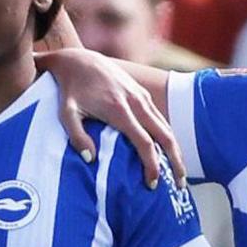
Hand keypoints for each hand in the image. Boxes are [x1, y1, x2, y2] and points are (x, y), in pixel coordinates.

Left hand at [36, 47, 185, 188]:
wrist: (78, 60)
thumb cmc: (69, 90)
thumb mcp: (66, 113)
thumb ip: (77, 136)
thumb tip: (91, 159)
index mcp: (119, 110)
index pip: (145, 142)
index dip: (152, 165)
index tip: (153, 184)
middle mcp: (136, 102)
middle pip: (165, 136)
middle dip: (176, 162)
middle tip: (180, 186)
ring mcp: (142, 97)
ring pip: (166, 127)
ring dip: (175, 150)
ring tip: (179, 173)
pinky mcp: (142, 94)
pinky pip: (160, 119)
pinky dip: (167, 138)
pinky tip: (167, 152)